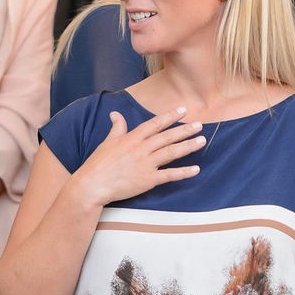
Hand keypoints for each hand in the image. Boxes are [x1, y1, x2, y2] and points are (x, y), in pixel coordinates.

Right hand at [76, 108, 205, 206]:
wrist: (93, 185)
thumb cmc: (98, 164)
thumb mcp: (107, 142)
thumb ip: (117, 127)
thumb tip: (115, 114)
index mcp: (131, 138)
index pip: (154, 124)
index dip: (169, 116)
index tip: (182, 110)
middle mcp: (141, 149)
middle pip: (167, 136)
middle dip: (184, 130)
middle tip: (199, 124)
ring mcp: (145, 164)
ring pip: (171, 152)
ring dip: (188, 146)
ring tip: (201, 140)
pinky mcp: (147, 180)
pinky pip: (169, 175)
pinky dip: (183, 172)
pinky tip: (195, 169)